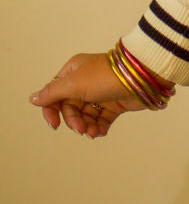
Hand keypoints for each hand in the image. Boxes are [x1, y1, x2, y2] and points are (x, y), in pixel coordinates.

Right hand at [29, 52, 147, 137]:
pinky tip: (101, 132)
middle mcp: (85, 82)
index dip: (52, 111)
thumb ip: (53, 93)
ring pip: (85, 116)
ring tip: (94, 131)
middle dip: (74, 121)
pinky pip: (101, 119)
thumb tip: (33, 98)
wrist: (141, 77)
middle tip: (81, 128)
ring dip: (87, 126)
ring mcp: (100, 93)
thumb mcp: (75, 83)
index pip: (54, 94)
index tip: (54, 125)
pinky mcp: (114, 103)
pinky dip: (99, 127)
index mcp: (74, 71)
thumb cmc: (106, 76)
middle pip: (70, 108)